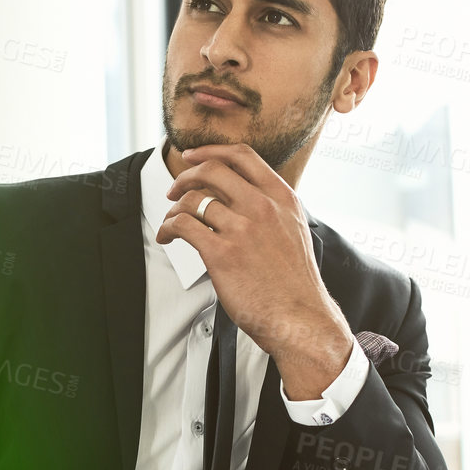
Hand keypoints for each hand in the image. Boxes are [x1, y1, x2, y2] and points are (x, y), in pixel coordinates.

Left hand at [156, 143, 353, 395]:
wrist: (301, 318)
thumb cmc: (296, 284)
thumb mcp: (294, 232)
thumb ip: (272, 210)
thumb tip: (242, 198)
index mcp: (282, 198)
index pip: (243, 156)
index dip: (211, 151)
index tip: (194, 156)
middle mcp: (262, 207)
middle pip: (212, 170)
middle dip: (185, 176)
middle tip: (174, 189)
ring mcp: (242, 228)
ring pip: (193, 199)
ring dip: (173, 209)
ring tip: (171, 222)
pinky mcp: (222, 253)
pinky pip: (183, 225)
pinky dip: (168, 228)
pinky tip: (169, 238)